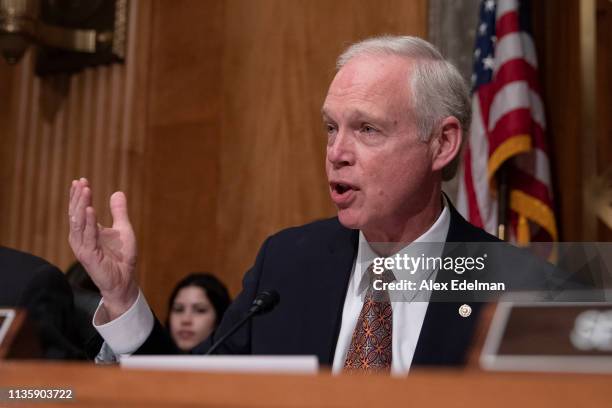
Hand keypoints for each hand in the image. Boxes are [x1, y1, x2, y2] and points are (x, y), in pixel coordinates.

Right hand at [68, 178, 138, 319]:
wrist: (125, 279)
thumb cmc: (123, 257)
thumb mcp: (123, 229)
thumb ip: (119, 212)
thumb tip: (118, 192)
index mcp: (88, 231)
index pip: (80, 210)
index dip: (80, 195)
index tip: (81, 180)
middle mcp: (81, 237)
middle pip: (76, 213)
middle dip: (78, 197)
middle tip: (81, 182)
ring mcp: (83, 246)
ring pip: (79, 222)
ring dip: (81, 205)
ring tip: (85, 190)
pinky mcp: (87, 255)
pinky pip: (88, 235)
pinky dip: (89, 221)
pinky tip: (90, 209)